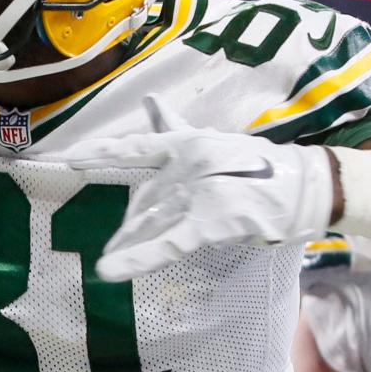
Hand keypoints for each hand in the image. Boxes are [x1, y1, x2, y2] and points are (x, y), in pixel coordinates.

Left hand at [60, 96, 333, 279]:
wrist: (302, 185)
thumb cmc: (258, 166)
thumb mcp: (213, 141)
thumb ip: (175, 127)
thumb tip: (150, 100)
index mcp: (187, 142)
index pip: (135, 147)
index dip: (100, 153)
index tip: (68, 160)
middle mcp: (189, 163)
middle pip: (145, 198)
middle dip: (130, 224)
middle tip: (113, 246)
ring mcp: (201, 191)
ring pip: (152, 222)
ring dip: (128, 244)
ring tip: (109, 262)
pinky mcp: (213, 220)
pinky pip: (169, 244)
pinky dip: (139, 259)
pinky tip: (112, 271)